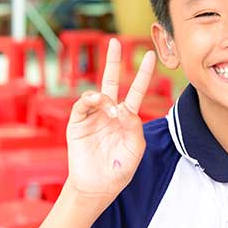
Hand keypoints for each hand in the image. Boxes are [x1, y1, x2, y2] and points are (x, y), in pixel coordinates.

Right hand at [65, 38, 156, 202]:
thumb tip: (123, 107)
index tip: (150, 55)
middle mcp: (110, 112)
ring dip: (104, 95)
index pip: (136, 90)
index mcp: (127, 117)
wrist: (99, 185)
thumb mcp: (135, 148)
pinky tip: (97, 103)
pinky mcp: (77, 123)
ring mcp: (93, 116)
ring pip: (97, 93)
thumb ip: (134, 126)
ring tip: (109, 108)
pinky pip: (82, 105)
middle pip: (111, 81)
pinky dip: (90, 100)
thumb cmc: (121, 168)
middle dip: (113, 61)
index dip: (143, 74)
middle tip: (115, 42)